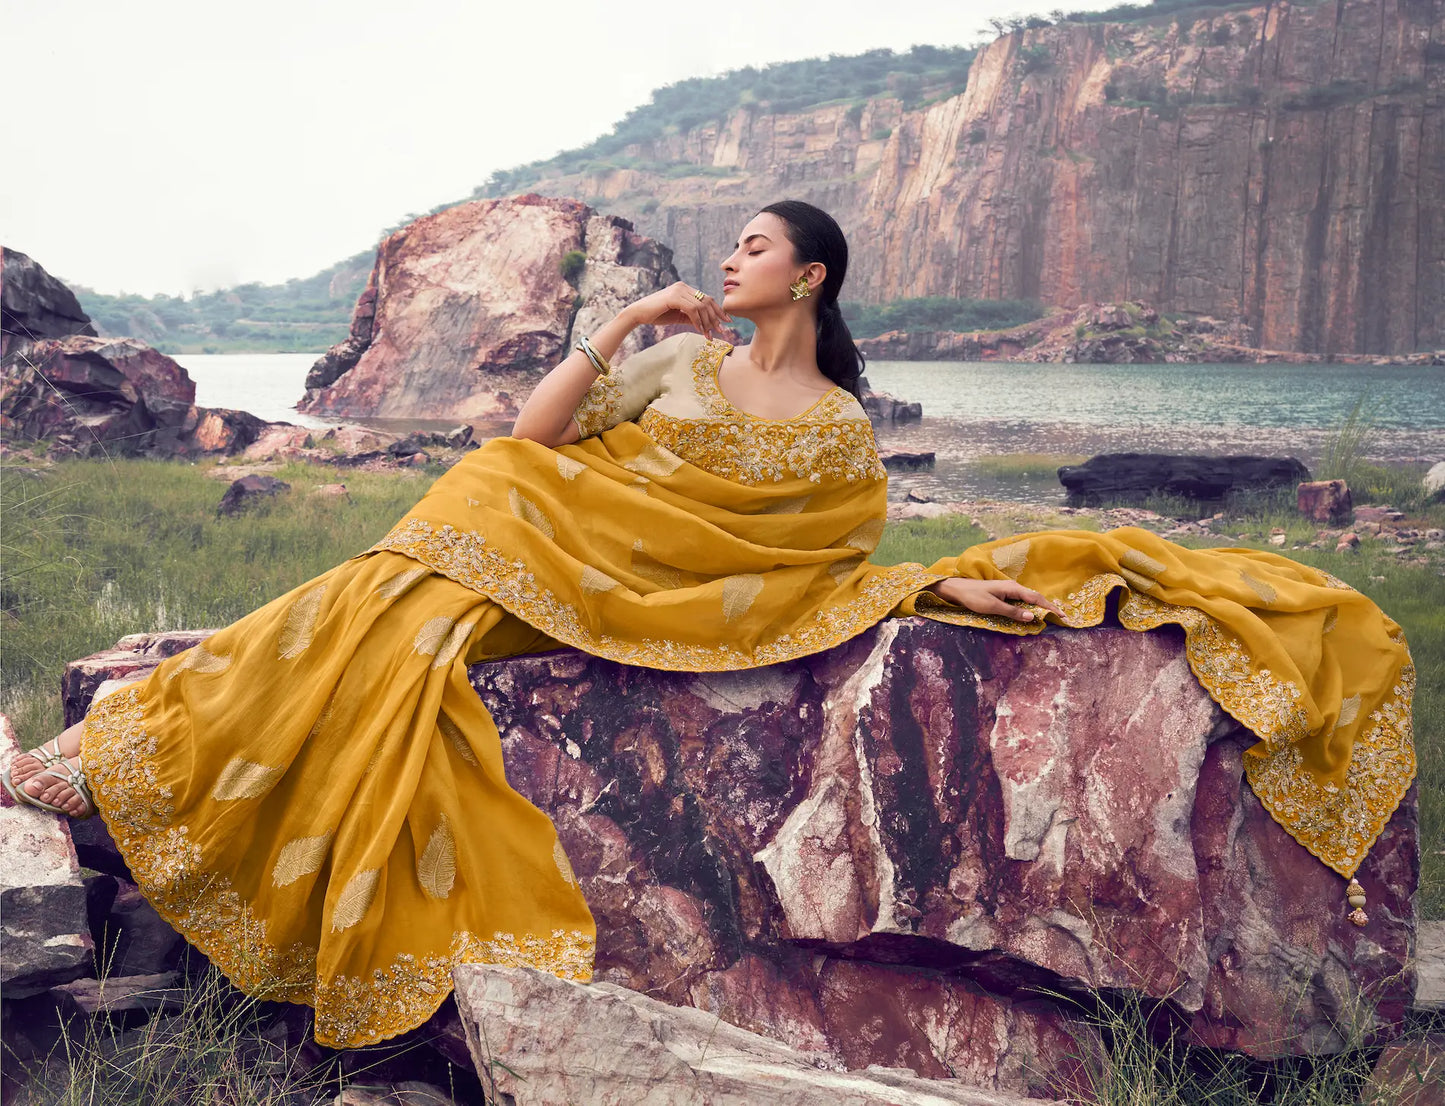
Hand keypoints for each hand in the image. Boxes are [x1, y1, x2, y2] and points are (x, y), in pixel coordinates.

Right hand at [629, 281, 731, 339]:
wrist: (638, 314)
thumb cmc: (657, 315)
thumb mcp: (679, 316)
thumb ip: (692, 317)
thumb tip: (707, 324)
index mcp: (685, 289)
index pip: (706, 298)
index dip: (718, 310)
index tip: (726, 322)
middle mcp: (683, 286)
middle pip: (707, 301)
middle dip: (716, 317)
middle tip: (721, 330)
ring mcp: (679, 290)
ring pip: (701, 306)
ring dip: (707, 322)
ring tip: (709, 335)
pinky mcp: (674, 297)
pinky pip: (692, 309)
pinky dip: (698, 321)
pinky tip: (700, 330)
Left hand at [927, 577, 1064, 622]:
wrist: (958, 589)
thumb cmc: (974, 597)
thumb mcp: (993, 607)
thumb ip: (1012, 612)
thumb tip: (1032, 617)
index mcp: (1013, 589)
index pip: (1037, 599)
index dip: (1050, 608)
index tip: (1063, 616)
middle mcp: (1014, 587)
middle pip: (1036, 598)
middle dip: (1049, 607)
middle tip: (1063, 618)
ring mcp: (1009, 590)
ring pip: (1029, 599)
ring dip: (1041, 607)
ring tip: (1052, 616)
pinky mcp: (1005, 594)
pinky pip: (1022, 601)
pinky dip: (1031, 607)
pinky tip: (1034, 613)